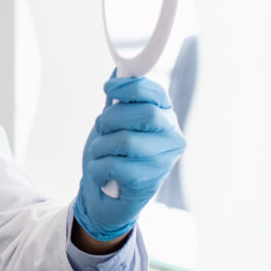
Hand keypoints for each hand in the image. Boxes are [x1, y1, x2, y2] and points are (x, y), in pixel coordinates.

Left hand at [73, 71, 186, 241]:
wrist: (104, 199)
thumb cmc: (112, 157)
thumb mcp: (114, 123)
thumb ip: (118, 100)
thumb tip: (119, 70)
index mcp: (167, 119)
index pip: (156, 93)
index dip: (130, 87)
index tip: (109, 88)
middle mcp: (172, 140)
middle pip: (143, 114)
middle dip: (111, 119)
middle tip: (103, 130)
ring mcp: (163, 163)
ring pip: (125, 140)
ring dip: (100, 147)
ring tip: (101, 155)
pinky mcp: (147, 183)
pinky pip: (113, 165)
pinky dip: (97, 168)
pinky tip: (102, 174)